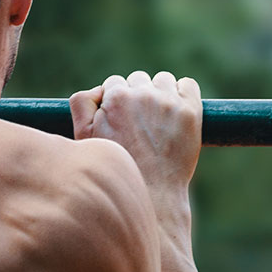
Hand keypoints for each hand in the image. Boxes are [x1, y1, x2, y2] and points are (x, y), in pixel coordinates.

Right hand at [70, 70, 201, 189]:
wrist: (151, 192)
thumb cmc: (114, 166)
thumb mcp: (84, 137)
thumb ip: (81, 104)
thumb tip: (98, 89)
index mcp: (115, 98)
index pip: (113, 83)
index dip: (113, 100)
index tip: (118, 119)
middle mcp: (143, 95)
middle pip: (137, 79)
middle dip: (135, 95)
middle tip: (136, 123)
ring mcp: (169, 102)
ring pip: (161, 80)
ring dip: (158, 92)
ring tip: (155, 119)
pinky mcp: (191, 110)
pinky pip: (187, 84)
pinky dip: (181, 93)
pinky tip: (174, 113)